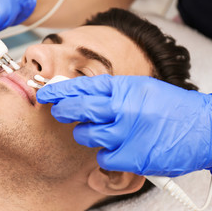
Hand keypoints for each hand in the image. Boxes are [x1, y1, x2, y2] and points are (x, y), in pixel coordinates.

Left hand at [37, 75, 211, 176]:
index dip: (61, 89)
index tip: (46, 92)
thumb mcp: (141, 89)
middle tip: (59, 111)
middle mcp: (123, 108)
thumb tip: (81, 94)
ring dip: (87, 134)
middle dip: (63, 110)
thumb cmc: (171, 108)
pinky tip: (118, 148)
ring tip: (101, 131)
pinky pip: (103, 157)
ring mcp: (127, 133)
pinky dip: (105, 154)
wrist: (204, 128)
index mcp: (125, 88)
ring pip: (87, 135)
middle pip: (79, 108)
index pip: (83, 86)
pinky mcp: (132, 157)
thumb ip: (112, 92)